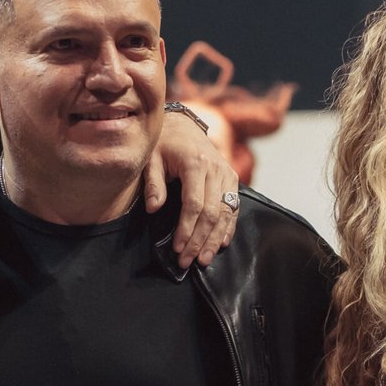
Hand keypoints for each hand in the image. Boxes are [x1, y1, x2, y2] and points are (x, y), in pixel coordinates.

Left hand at [143, 108, 238, 267]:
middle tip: (187, 261)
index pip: (194, 204)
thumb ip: (153, 184)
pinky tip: (221, 243)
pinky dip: (228, 227)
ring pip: (225, 213)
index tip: (178, 248)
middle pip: (212, 213)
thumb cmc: (163, 142)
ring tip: (204, 260)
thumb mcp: (151, 159)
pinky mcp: (232, 178)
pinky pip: (234, 207)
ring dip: (214, 239)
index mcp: (196, 163)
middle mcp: (216, 169)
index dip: (187, 229)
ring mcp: (227, 174)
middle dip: (200, 240)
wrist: (183, 124)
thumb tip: (153, 209)